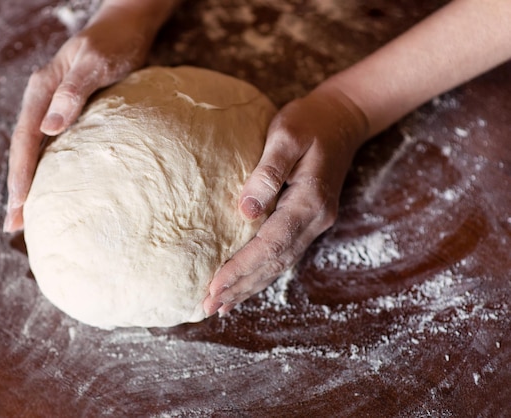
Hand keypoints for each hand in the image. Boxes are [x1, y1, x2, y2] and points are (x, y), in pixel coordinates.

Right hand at [4, 3, 165, 231]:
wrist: (126, 28)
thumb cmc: (115, 43)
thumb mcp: (96, 63)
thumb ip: (73, 93)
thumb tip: (49, 129)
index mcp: (41, 90)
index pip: (25, 140)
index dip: (20, 175)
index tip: (19, 206)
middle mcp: (41, 101)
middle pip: (23, 151)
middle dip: (18, 189)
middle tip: (14, 227)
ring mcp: (53, 109)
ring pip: (35, 152)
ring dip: (30, 184)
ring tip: (26, 218)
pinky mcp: (68, 114)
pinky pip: (52, 148)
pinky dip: (48, 171)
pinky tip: (53, 190)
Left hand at [203, 89, 368, 315]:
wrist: (340, 119)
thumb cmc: (308, 121)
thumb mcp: (286, 134)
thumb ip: (268, 171)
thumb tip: (245, 211)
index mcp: (310, 201)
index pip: (271, 246)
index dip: (241, 268)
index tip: (213, 287)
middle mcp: (315, 220)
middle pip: (275, 264)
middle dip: (241, 287)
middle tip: (209, 307)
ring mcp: (314, 224)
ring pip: (279, 265)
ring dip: (249, 286)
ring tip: (221, 306)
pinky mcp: (306, 222)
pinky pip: (281, 255)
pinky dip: (260, 273)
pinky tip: (244, 284)